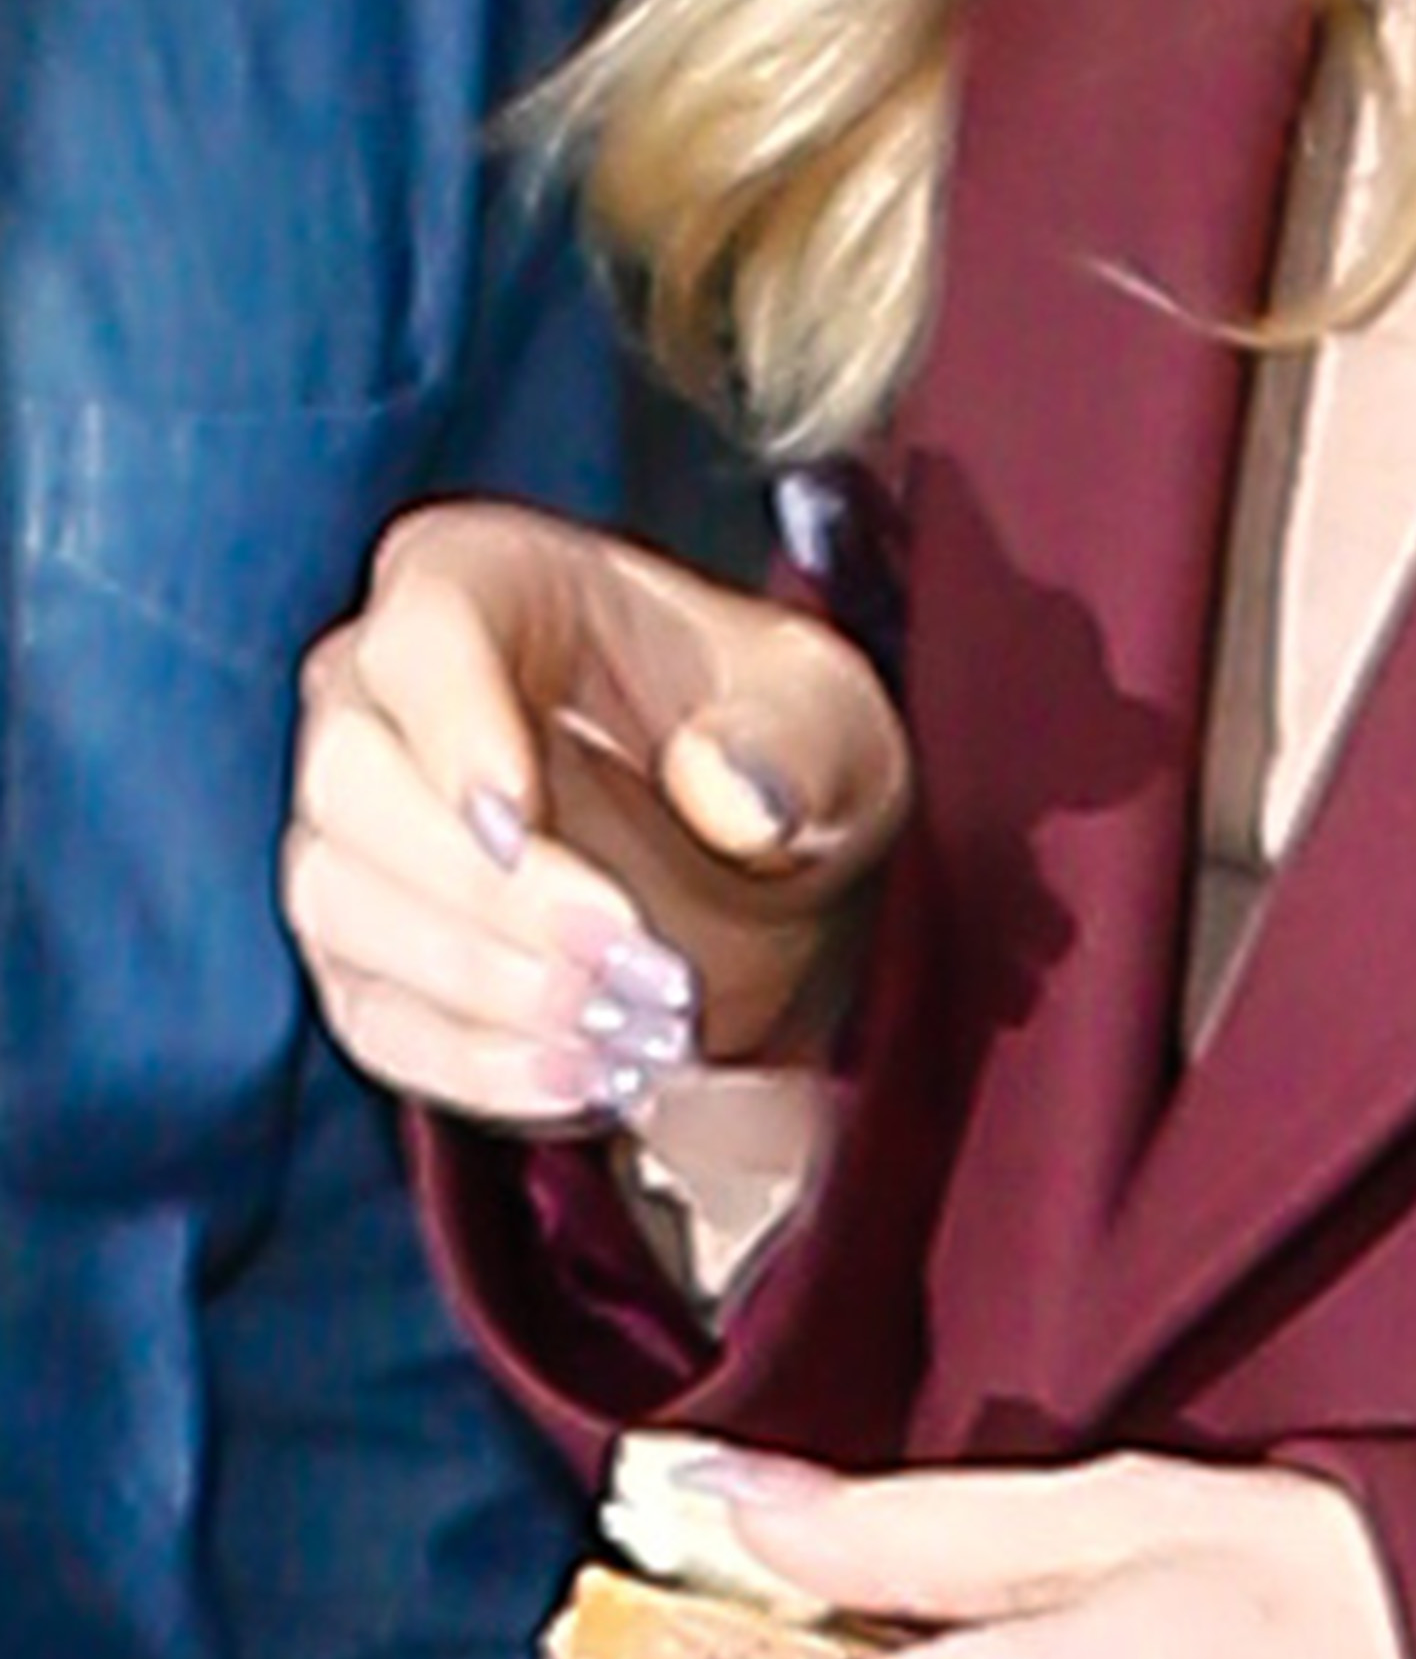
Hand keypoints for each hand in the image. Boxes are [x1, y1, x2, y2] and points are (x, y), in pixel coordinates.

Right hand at [284, 500, 911, 1130]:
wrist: (754, 860)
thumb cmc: (777, 742)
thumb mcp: (831, 718)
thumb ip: (794, 741)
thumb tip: (728, 791)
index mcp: (484, 579)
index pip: (423, 628)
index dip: (454, 726)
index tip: (522, 822)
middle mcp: (384, 689)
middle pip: (354, 779)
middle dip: (486, 888)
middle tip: (629, 954)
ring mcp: (354, 824)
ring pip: (341, 902)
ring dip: (485, 984)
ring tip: (629, 1030)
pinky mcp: (361, 947)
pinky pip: (371, 1013)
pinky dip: (472, 1060)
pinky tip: (583, 1079)